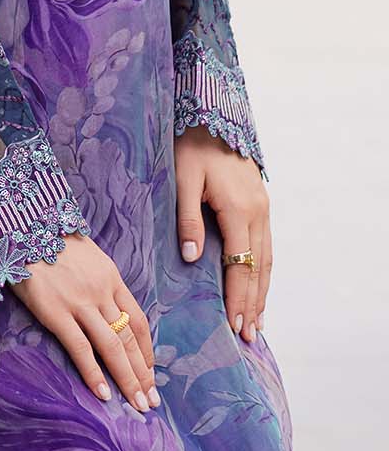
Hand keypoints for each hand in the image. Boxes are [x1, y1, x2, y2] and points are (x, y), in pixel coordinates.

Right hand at [7, 231, 157, 413]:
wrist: (22, 227)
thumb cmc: (49, 240)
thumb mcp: (86, 254)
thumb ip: (98, 279)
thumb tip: (105, 304)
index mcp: (111, 277)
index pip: (138, 320)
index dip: (147, 349)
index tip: (152, 372)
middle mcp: (101, 292)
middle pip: (130, 338)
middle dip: (143, 373)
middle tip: (152, 401)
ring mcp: (80, 303)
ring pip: (112, 346)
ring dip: (128, 379)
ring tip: (138, 405)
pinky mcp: (56, 312)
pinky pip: (81, 348)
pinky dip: (94, 374)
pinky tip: (104, 394)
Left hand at [174, 125, 269, 343]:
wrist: (212, 114)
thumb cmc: (190, 145)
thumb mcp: (182, 180)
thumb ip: (188, 220)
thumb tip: (194, 260)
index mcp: (238, 210)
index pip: (241, 266)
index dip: (238, 298)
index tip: (235, 326)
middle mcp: (257, 213)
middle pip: (259, 268)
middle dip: (253, 304)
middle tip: (250, 336)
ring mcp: (263, 208)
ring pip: (267, 259)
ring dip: (262, 291)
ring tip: (258, 321)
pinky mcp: (260, 203)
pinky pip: (266, 245)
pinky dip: (264, 270)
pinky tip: (258, 284)